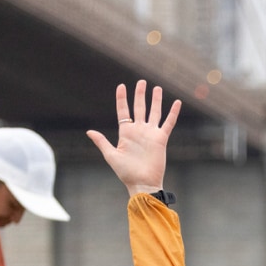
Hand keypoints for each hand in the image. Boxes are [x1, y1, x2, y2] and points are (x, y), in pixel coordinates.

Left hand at [86, 81, 180, 196]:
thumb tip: (89, 131)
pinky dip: (173, 113)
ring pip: (154, 112)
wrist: (142, 183)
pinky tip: (176, 102)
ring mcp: (150, 134)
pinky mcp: (161, 139)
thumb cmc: (126, 173)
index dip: (122, 99)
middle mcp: (138, 131)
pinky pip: (168, 123)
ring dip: (155, 100)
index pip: (123, 111)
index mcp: (126, 133)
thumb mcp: (111, 156)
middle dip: (140, 94)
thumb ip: (102, 142)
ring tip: (156, 88)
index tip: (121, 86)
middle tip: (141, 82)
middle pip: (139, 108)